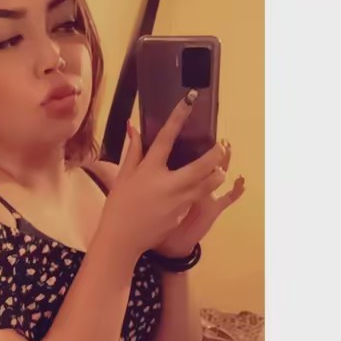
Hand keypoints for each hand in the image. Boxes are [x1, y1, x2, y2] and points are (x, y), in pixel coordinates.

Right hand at [100, 90, 227, 260]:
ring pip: (209, 184)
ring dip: (216, 174)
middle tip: (221, 147)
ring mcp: (179, 200)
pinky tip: (200, 189)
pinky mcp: (182, 213)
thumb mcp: (123, 177)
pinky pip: (197, 198)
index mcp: (150, 170)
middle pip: (204, 165)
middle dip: (217, 154)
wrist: (122, 239)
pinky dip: (202, 191)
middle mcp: (169, 183)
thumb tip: (133, 126)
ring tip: (217, 170)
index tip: (189, 100)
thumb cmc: (118, 206)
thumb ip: (133, 151)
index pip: (166, 138)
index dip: (178, 117)